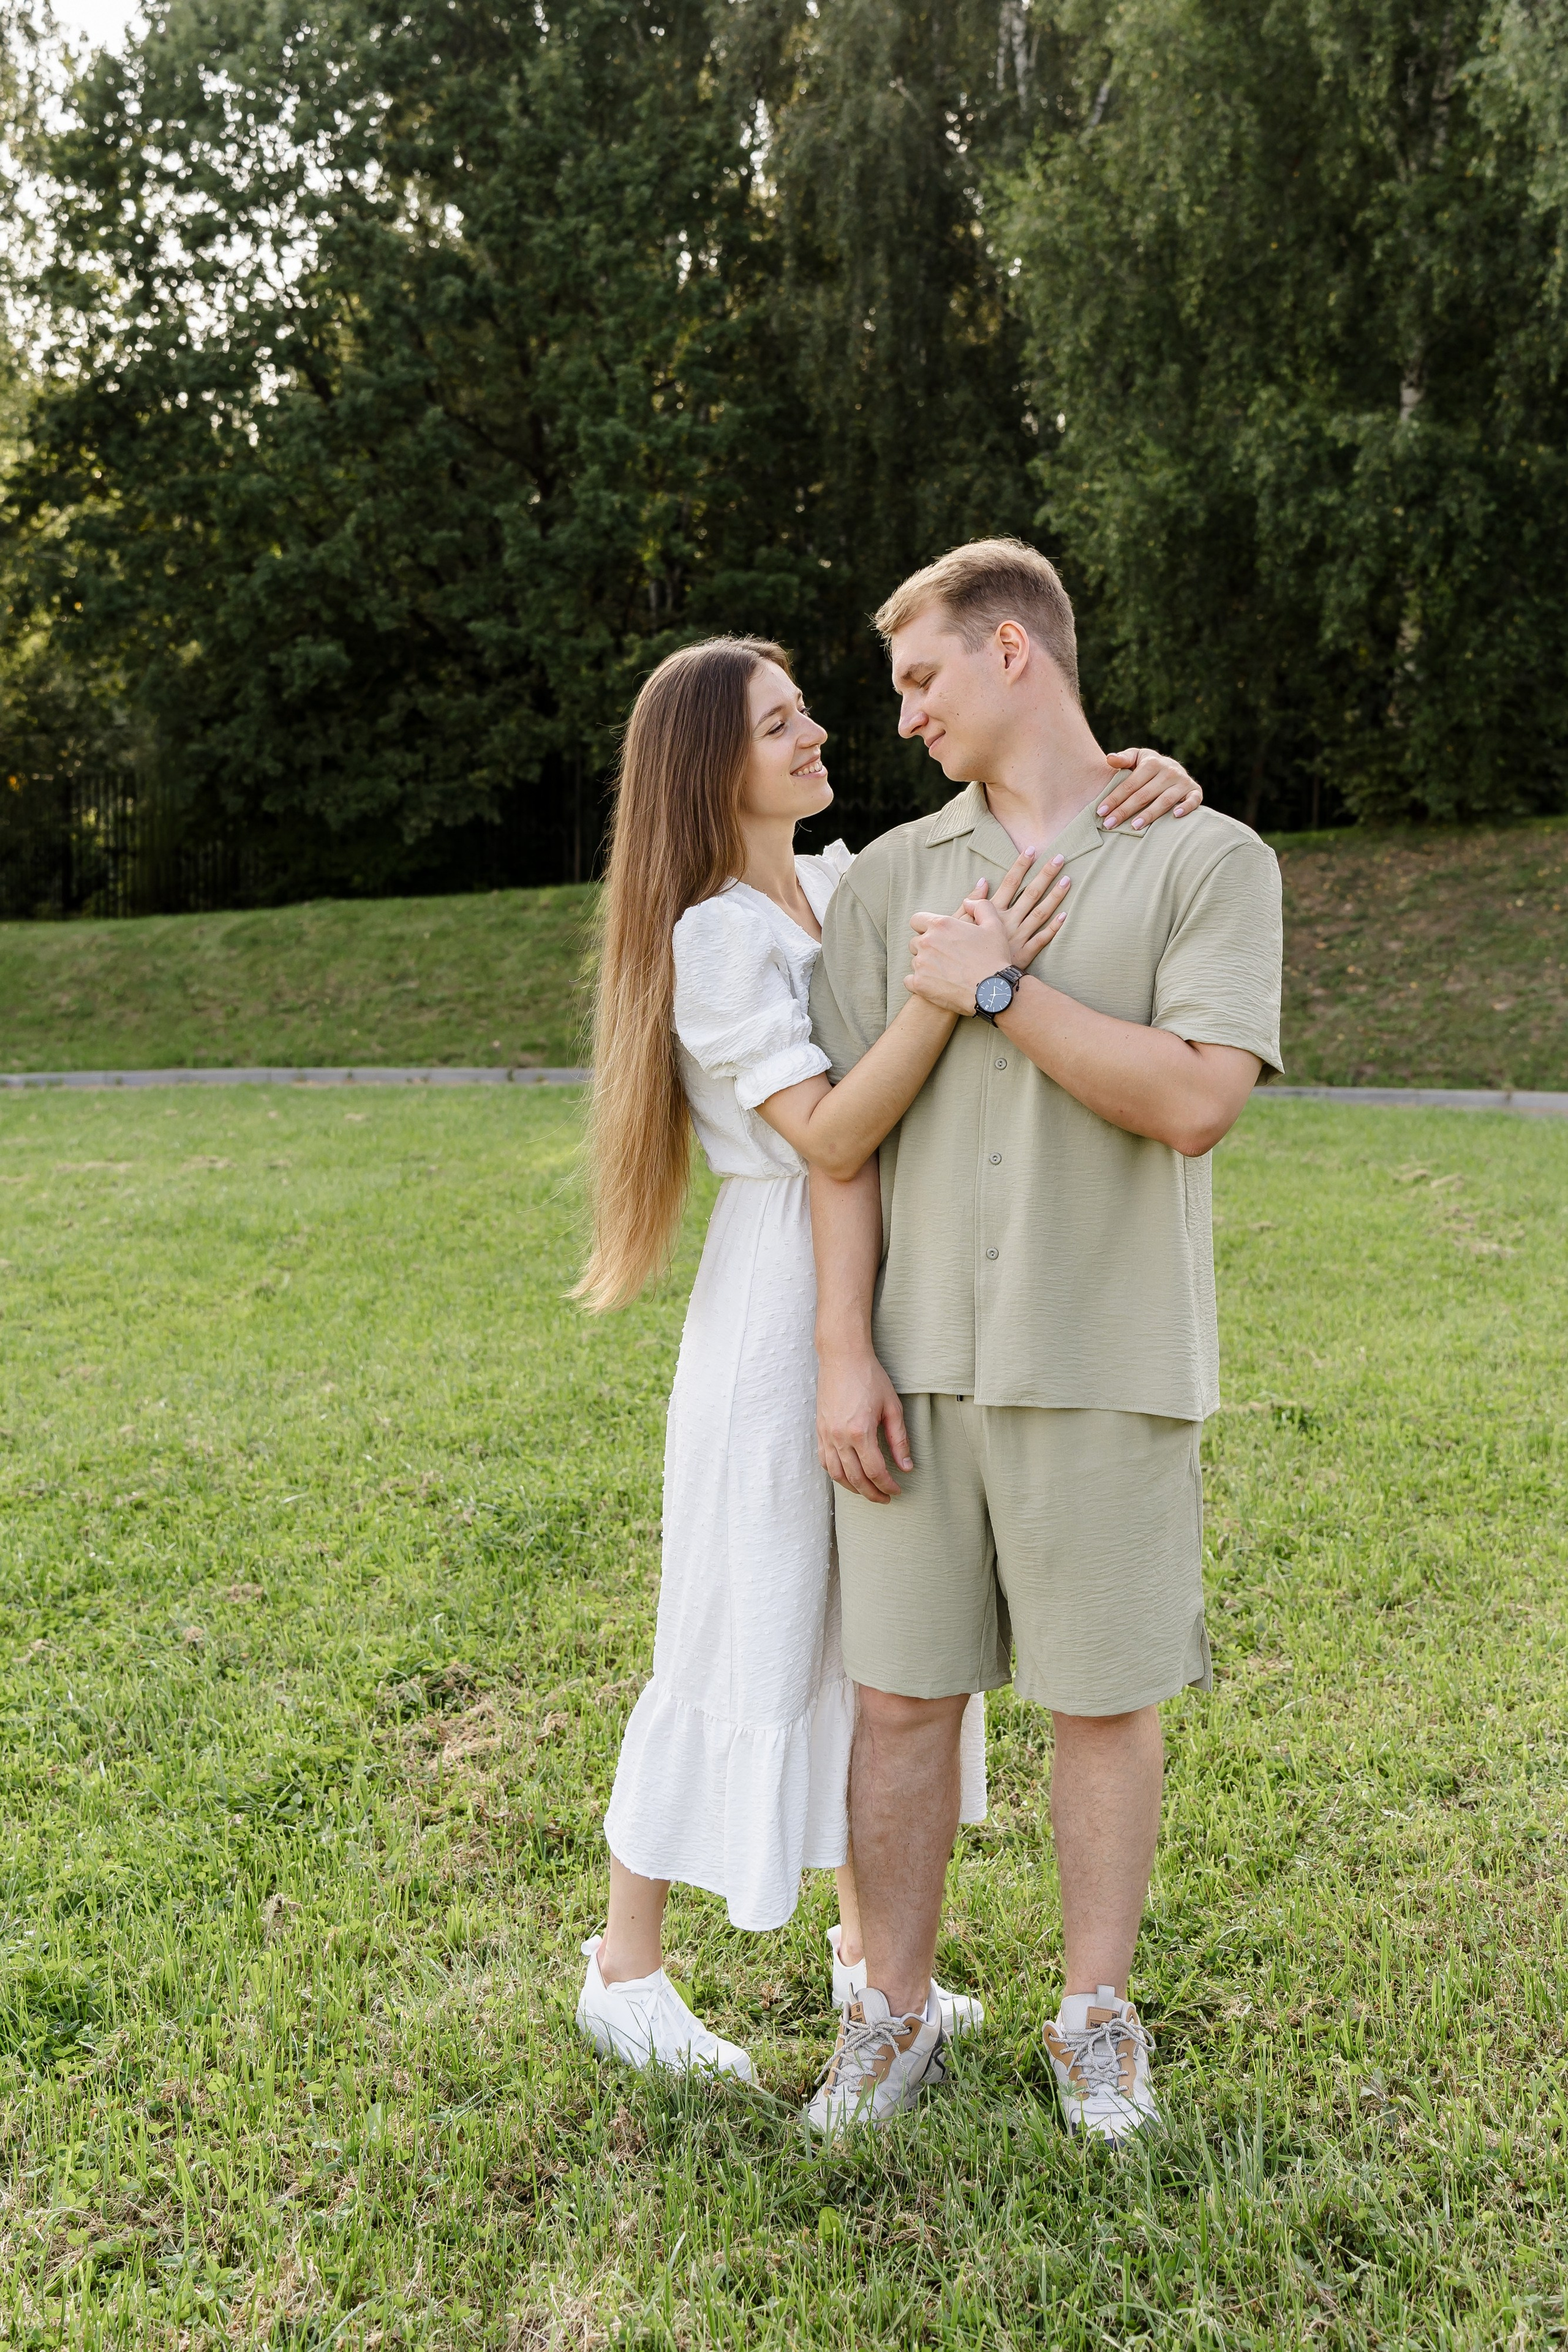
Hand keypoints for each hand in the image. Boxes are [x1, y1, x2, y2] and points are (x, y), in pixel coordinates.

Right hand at [817, 1347, 911, 1501]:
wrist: (842, 1357)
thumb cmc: (870, 1377)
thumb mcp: (892, 1407)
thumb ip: (899, 1440)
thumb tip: (907, 1467)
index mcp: (860, 1432)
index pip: (875, 1471)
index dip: (888, 1485)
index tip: (897, 1491)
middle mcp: (840, 1437)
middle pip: (855, 1478)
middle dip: (872, 1493)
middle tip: (885, 1498)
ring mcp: (826, 1434)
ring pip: (837, 1474)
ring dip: (853, 1488)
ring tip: (867, 1492)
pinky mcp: (819, 1430)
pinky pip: (824, 1460)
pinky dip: (835, 1474)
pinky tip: (846, 1477)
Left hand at [905, 892, 1019, 1016]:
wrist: (992, 991)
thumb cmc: (994, 957)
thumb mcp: (994, 925)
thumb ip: (980, 906)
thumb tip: (967, 902)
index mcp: (941, 925)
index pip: (917, 920)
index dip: (924, 927)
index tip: (935, 935)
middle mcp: (926, 942)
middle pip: (915, 942)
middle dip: (926, 947)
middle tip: (945, 956)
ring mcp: (921, 964)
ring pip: (915, 961)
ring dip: (925, 965)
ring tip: (945, 972)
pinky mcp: (919, 984)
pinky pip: (909, 981)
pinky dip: (919, 982)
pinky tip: (934, 984)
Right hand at [965, 847, 1069, 971]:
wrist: (969, 980)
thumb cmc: (961, 952)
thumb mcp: (958, 924)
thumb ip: (971, 903)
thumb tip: (983, 881)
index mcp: (992, 913)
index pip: (1010, 883)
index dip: (1021, 866)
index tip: (1031, 849)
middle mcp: (1008, 922)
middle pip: (1030, 894)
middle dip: (1045, 874)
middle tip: (1060, 858)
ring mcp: (1018, 938)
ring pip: (1040, 914)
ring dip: (1055, 896)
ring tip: (1068, 880)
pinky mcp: (1024, 955)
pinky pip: (1042, 940)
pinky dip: (1053, 928)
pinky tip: (1065, 915)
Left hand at [1098, 748, 1202, 829]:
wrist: (1174, 768)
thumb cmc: (1147, 767)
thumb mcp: (1136, 758)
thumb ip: (1123, 759)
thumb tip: (1109, 759)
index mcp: (1152, 763)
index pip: (1130, 784)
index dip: (1114, 798)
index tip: (1100, 811)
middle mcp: (1169, 771)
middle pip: (1144, 794)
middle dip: (1125, 810)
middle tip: (1109, 824)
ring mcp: (1183, 781)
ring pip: (1165, 800)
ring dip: (1150, 814)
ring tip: (1134, 826)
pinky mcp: (1195, 791)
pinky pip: (1193, 800)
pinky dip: (1187, 807)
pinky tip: (1175, 816)